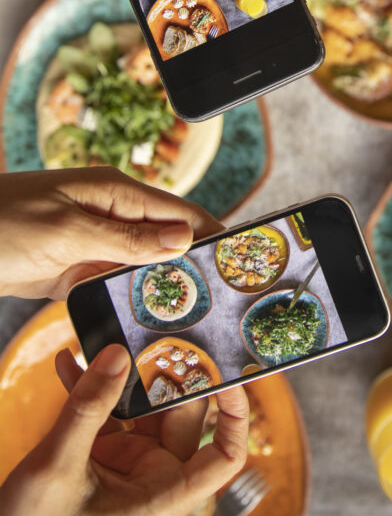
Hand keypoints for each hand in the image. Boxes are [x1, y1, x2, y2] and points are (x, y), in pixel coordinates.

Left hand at [0, 167, 223, 298]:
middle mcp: (111, 215)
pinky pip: (115, 284)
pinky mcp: (75, 269)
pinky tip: (150, 324)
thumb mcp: (66, 231)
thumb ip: (126, 237)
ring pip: (144, 266)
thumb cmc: (0, 224)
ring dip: (165, 288)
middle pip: (168, 241)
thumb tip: (185, 238)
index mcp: (115, 192)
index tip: (243, 259)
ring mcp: (94, 242)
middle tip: (227, 301)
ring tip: (198, 319)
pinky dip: (133, 300)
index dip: (214, 233)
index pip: (180, 212)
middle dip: (197, 265)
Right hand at [0, 344, 248, 515]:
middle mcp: (154, 477)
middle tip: (154, 333)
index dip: (234, 415)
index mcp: (163, 495)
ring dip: (126, 374)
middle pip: (182, 415)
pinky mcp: (102, 455)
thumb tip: (120, 353)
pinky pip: (107, 411)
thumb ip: (89, 408)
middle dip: (169, 374)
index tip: (228, 373)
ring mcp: (129, 464)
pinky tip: (68, 363)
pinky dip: (90, 387)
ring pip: (144, 406)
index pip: (223, 456)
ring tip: (109, 337)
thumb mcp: (58, 469)